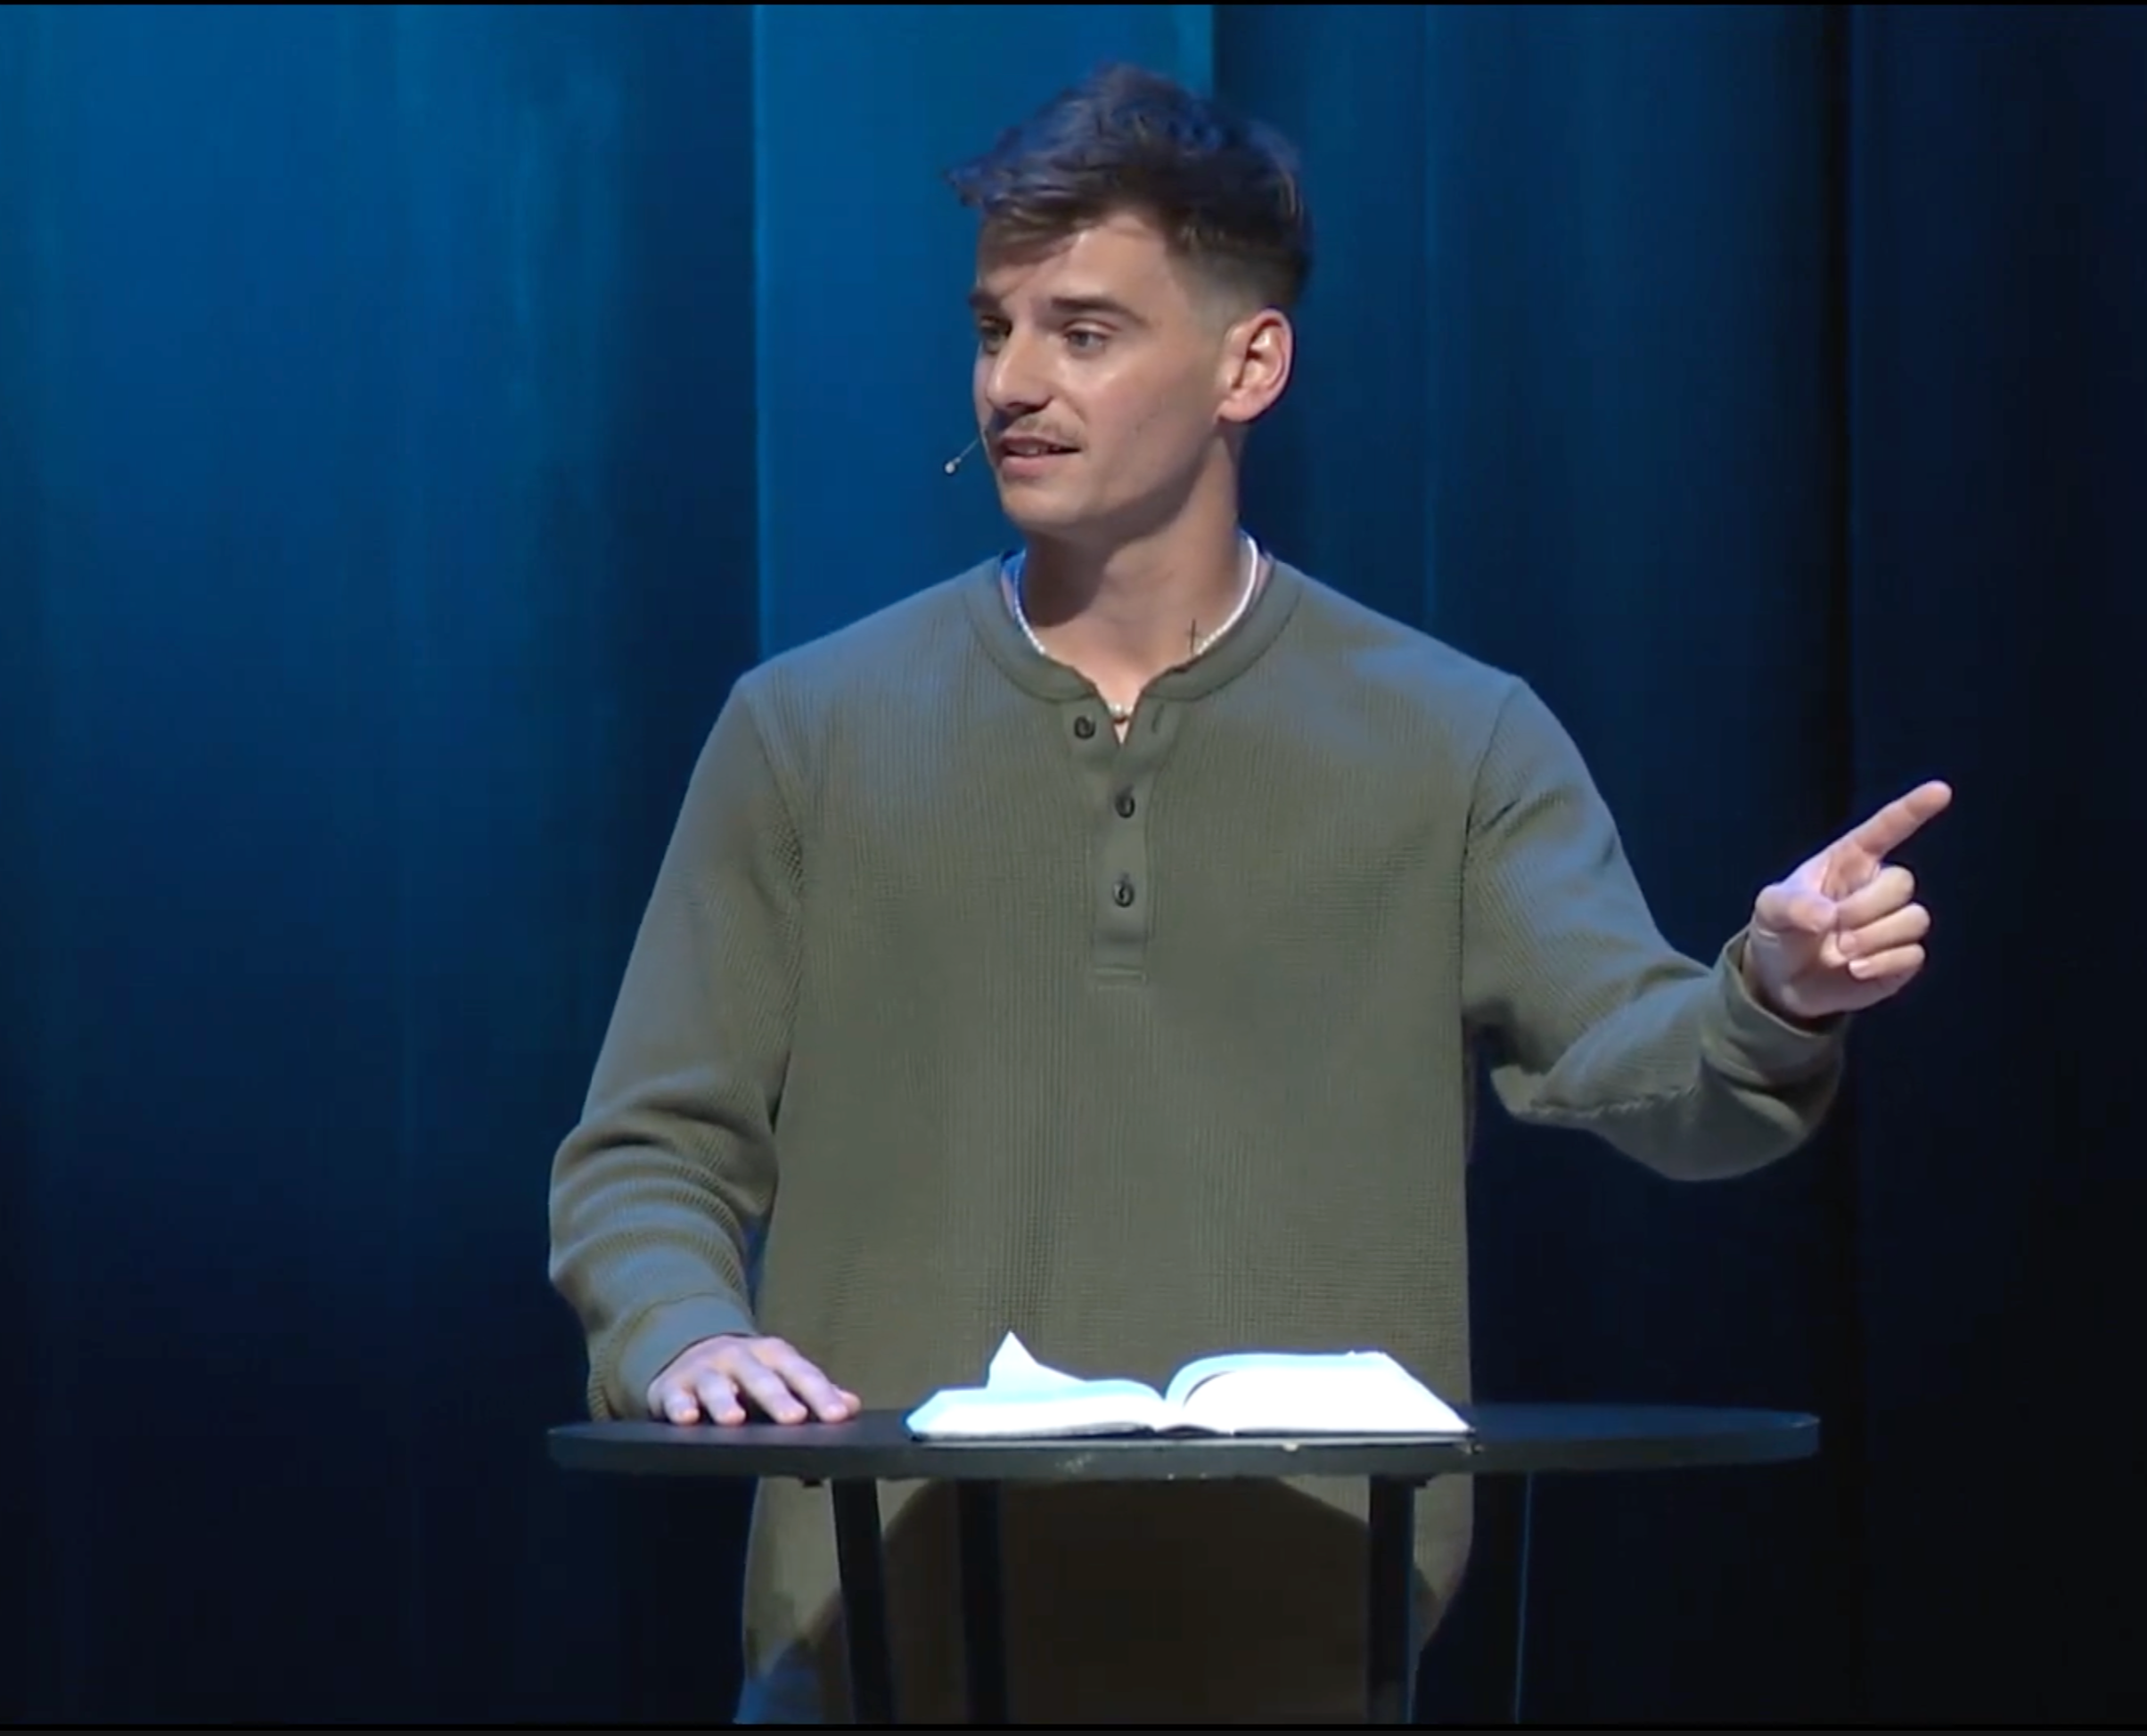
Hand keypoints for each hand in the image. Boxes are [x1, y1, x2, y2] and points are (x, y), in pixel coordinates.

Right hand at [646, 1334, 860, 1426]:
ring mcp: (705, 1370)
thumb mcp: (781, 1375)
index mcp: (773, 1355)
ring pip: (716, 1385)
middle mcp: (739, 1357)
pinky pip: (675, 1396)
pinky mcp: (673, 1386)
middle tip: (794, 1419)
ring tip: (733, 1420)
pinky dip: (679, 1406)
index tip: (838, 1415)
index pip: (801, 1374)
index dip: (821, 1395)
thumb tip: (852, 1405)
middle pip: (761, 1377)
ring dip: (724, 1401)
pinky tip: (686, 1418)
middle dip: (777, 1398)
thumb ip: (813, 1393)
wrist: (691, 1352)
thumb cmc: (747, 1374)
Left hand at [1745, 779, 1951, 1022]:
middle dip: (1865, 907)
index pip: (1885, 829)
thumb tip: (1827, 917)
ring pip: (1915, 918)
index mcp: (1848, 862)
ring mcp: (1893, 922)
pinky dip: (1882, 963)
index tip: (1941, 790)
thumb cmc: (1778, 931)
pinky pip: (1914, 954)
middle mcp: (1876, 887)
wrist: (1782, 982)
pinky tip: (1854, 969)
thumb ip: (1791, 905)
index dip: (1913, 809)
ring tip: (1839, 952)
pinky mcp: (1902, 958)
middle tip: (1832, 927)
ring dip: (1873, 938)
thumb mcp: (1769, 910)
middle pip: (1902, 882)